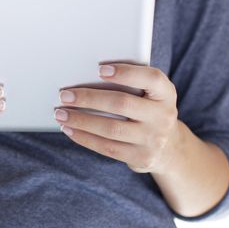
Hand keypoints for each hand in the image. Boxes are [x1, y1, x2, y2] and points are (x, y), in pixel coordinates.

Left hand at [53, 63, 181, 173]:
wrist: (168, 147)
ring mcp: (154, 139)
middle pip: (122, 104)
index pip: (151, 78)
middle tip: (64, 95)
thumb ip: (130, 83)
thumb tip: (85, 74)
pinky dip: (84, 137)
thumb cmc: (147, 110)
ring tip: (60, 113)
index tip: (100, 69)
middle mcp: (163, 116)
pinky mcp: (141, 158)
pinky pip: (107, 147)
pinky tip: (69, 129)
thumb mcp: (149, 94)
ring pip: (111, 129)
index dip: (126, 73)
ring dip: (81, 120)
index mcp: (166, 93)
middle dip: (89, 98)